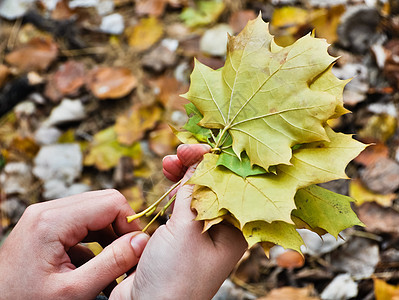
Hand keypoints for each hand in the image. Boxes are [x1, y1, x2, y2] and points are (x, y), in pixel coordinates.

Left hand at [0, 190, 148, 299]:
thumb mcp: (73, 291)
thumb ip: (112, 263)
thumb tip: (142, 241)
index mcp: (52, 221)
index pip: (110, 202)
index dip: (130, 223)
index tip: (137, 250)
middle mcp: (46, 211)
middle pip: (102, 203)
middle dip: (121, 228)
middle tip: (128, 256)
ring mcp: (44, 217)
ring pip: (93, 213)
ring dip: (109, 236)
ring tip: (115, 264)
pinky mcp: (44, 226)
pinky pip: (79, 224)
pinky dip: (94, 242)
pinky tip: (95, 267)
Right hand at [111, 144, 247, 299]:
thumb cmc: (177, 276)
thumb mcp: (187, 228)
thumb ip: (193, 191)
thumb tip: (200, 159)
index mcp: (235, 228)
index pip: (232, 182)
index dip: (216, 160)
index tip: (196, 147)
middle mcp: (221, 227)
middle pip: (214, 184)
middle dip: (197, 164)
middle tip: (180, 152)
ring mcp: (201, 230)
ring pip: (196, 192)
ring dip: (184, 174)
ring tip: (169, 162)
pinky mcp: (181, 234)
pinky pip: (182, 204)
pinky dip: (175, 189)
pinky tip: (169, 180)